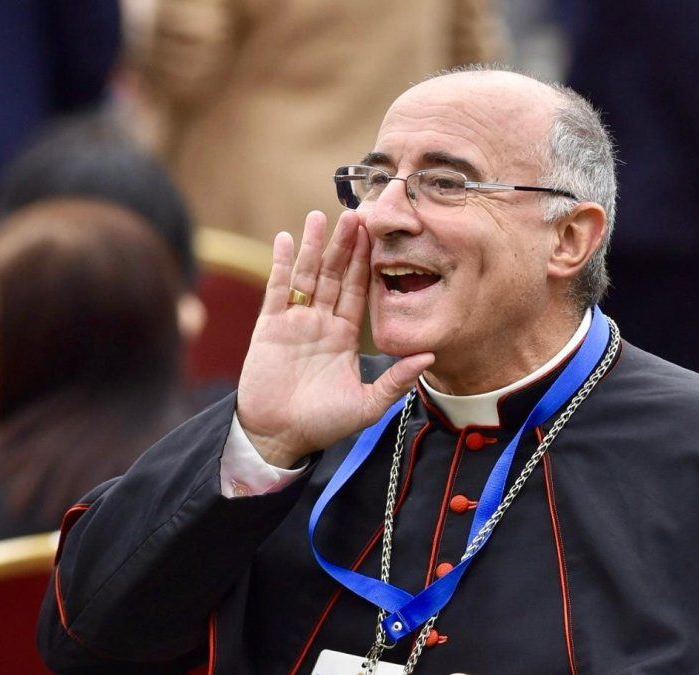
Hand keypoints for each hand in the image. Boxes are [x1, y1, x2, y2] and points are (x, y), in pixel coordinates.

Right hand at [235, 210, 433, 467]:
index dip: (367, 263)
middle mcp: (322, 322)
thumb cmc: (323, 424)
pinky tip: (284, 239)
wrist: (279, 437)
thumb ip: (395, 380)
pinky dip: (280, 264)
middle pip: (336, 275)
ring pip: (307, 275)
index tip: (377, 235)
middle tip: (355, 213)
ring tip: (321, 216)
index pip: (360, 290)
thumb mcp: (367, 404)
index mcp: (346, 335)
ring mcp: (295, 321)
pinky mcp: (270, 326)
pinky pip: (277, 289)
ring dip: (314, 246)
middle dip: (345, 245)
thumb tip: (429, 357)